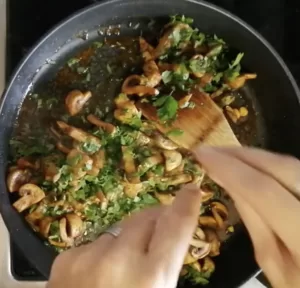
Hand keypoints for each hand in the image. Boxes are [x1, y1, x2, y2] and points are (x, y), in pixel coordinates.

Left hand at [47, 184, 200, 287]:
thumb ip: (166, 267)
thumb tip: (171, 238)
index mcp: (151, 278)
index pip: (176, 227)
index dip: (186, 204)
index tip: (192, 188)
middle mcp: (120, 259)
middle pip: (146, 218)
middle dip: (156, 220)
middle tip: (158, 231)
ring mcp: (89, 256)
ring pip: (120, 230)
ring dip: (127, 239)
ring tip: (123, 265)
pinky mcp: (66, 258)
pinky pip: (95, 243)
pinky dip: (103, 251)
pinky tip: (98, 273)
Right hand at [194, 146, 299, 287]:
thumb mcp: (273, 264)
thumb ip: (253, 220)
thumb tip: (228, 181)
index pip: (262, 191)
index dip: (229, 168)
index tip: (203, 155)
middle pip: (282, 167)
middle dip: (242, 154)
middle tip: (212, 149)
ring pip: (292, 164)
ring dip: (255, 155)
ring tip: (226, 154)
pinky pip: (296, 169)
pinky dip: (271, 163)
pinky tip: (252, 163)